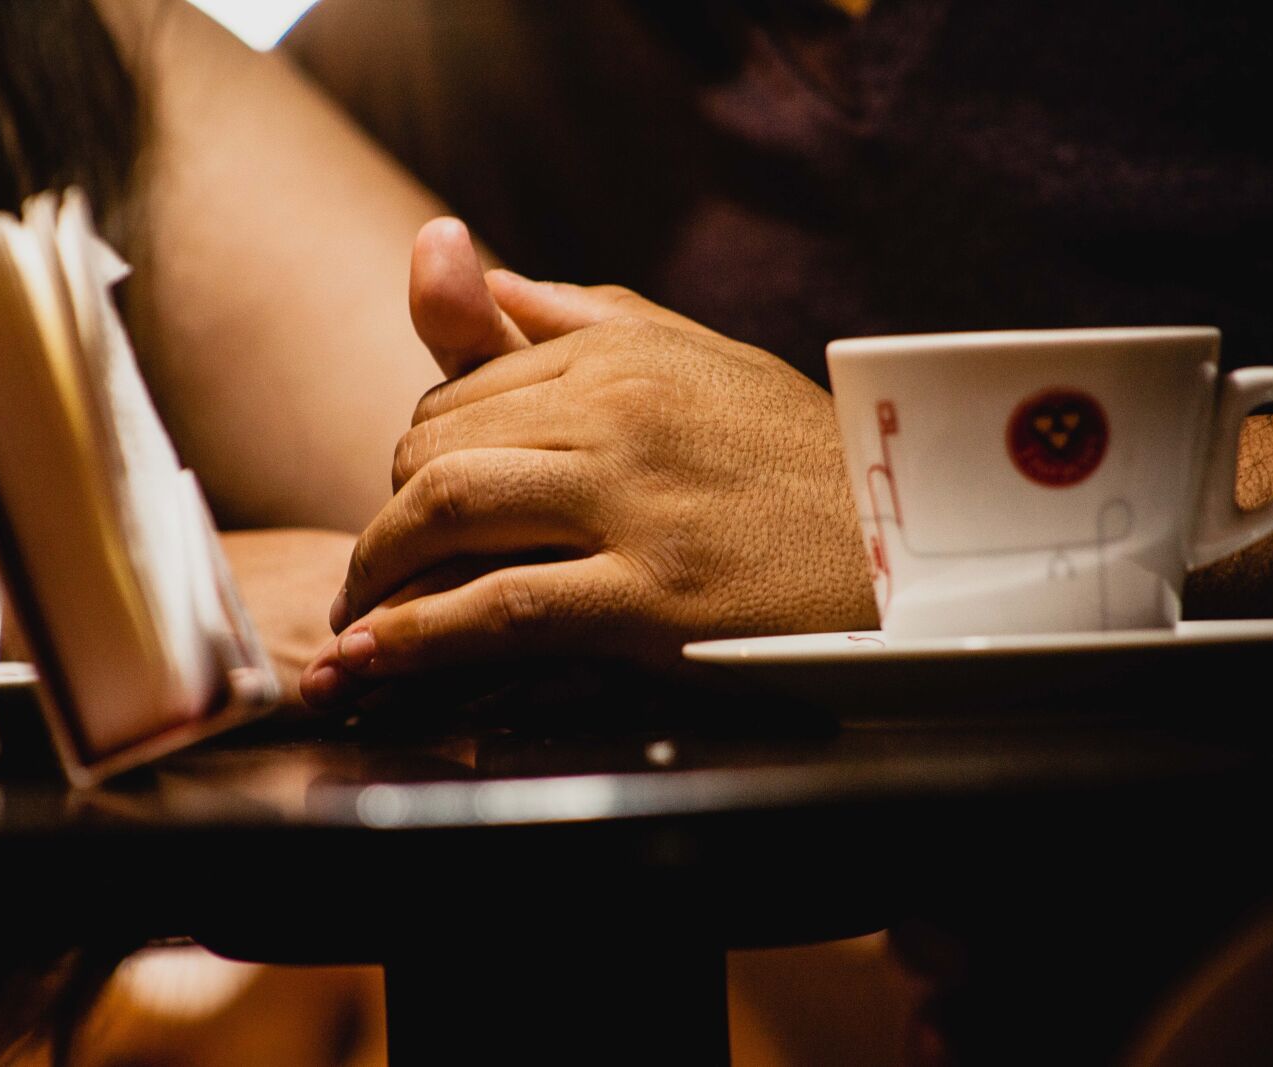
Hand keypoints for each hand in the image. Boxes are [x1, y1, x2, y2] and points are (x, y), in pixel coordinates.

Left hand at [300, 219, 875, 705]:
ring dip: (380, 569)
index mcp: (624, 354)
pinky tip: (373, 658)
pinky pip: (500, 609)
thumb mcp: (699, 359)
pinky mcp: (653, 599)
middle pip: (437, 449)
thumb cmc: (799, 462)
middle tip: (378, 571)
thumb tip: (464, 260)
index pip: (460, 392)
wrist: (914, 556)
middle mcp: (620, 412)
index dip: (419, 455)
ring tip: (359, 616)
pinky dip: (418, 635)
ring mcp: (635, 503)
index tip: (410, 507)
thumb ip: (576, 313)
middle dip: (389, 517)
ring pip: (451, 511)